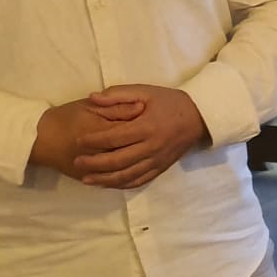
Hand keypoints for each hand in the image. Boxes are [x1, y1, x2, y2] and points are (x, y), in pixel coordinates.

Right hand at [29, 96, 145, 180]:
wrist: (39, 138)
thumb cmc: (65, 117)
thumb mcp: (90, 106)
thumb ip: (115, 106)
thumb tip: (141, 107)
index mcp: (101, 132)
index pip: (131, 131)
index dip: (145, 125)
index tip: (153, 119)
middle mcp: (100, 153)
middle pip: (131, 152)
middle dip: (145, 146)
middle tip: (153, 138)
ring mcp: (95, 169)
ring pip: (125, 171)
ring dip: (140, 163)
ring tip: (147, 153)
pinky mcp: (90, 179)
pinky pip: (115, 182)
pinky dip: (128, 178)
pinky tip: (136, 169)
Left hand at [70, 85, 208, 189]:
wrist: (200, 117)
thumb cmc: (170, 102)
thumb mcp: (145, 91)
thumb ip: (118, 94)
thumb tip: (92, 98)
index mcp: (147, 127)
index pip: (115, 137)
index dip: (94, 141)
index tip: (78, 141)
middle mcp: (152, 147)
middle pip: (119, 160)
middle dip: (95, 163)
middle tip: (77, 162)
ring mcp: (157, 160)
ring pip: (128, 175)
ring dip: (106, 179)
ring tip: (87, 179)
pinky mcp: (161, 168)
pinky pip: (140, 181)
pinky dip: (122, 184)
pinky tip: (108, 184)